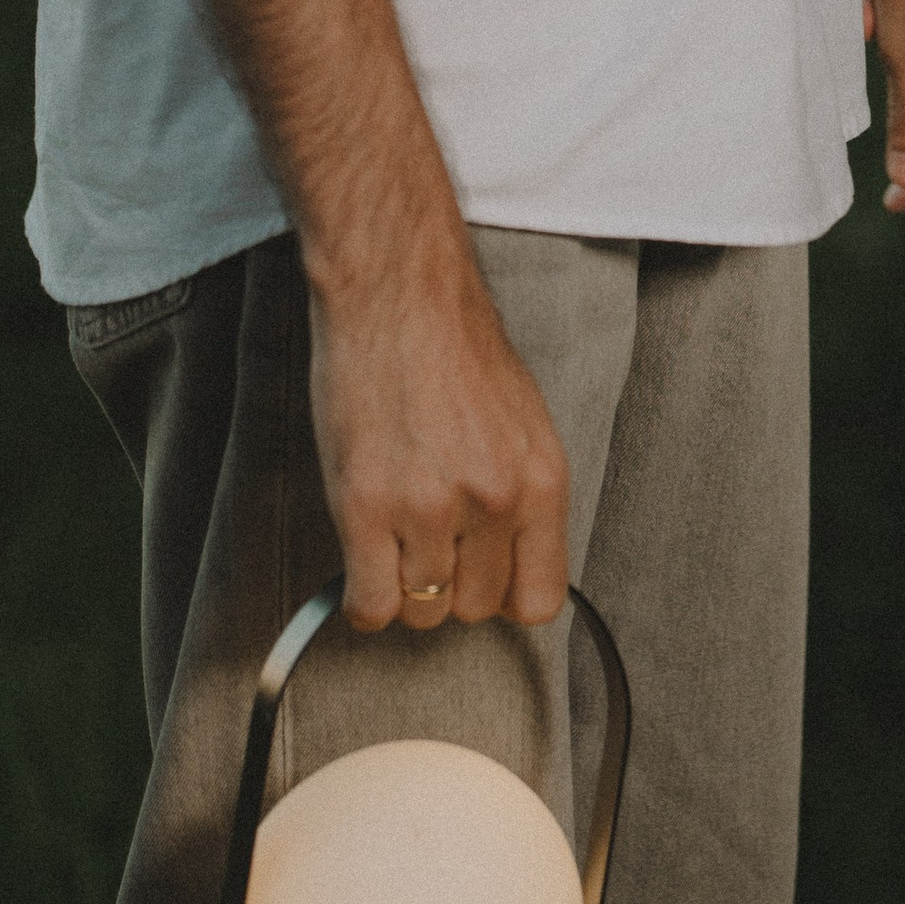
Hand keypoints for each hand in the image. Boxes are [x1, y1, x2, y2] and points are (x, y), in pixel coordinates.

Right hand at [306, 228, 571, 631]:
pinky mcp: (367, 508)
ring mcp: (431, 508)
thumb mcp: (521, 421)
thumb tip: (508, 564)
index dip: (502, 594)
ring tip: (393, 529)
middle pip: (473, 609)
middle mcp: (495, 501)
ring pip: (421, 612)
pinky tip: (363, 553)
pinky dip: (362, 595)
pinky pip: (370, 606)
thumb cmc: (455, 347)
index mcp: (542, 479)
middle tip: (426, 536)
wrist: (398, 291)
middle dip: (449, 584)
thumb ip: (521, 496)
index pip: (538, 599)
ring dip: (403, 583)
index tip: (479, 575)